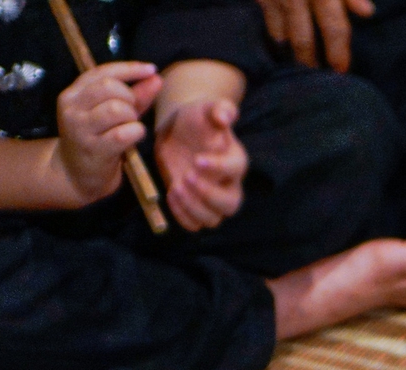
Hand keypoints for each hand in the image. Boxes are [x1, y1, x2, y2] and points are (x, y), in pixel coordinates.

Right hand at [55, 63, 160, 205]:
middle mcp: (72, 107)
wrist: (76, 175)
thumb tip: (155, 77)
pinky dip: (135, 133)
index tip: (151, 69)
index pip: (103, 72)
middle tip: (130, 114)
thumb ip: (135, 95)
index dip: (130, 69)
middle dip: (130, 98)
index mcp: (73, 94)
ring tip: (129, 126)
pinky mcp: (92, 148)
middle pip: (111, 87)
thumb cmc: (98, 140)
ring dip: (132, 117)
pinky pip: (123, 133)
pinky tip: (133, 138)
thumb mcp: (112, 114)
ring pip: (117, 108)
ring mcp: (80, 128)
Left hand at [155, 99, 246, 230]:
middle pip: (230, 204)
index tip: (197, 159)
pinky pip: (194, 224)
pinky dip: (182, 215)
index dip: (218, 168)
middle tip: (186, 176)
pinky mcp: (195, 207)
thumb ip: (218, 109)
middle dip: (208, 195)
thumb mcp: (205, 109)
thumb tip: (225, 115)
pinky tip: (170, 193)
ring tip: (176, 187)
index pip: (235, 169)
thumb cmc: (196, 121)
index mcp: (234, 160)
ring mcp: (212, 200)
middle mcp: (229, 184)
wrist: (180, 133)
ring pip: (213, 219)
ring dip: (194, 208)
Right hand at [258, 0, 374, 70]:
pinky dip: (274, 37)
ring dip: (290, 54)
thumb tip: (367, 13)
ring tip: (299, 70)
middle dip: (311, 62)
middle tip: (317, 80)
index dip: (339, 52)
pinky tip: (280, 49)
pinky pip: (266, 21)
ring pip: (280, 35)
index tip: (341, 71)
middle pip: (304, 38)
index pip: (334, 27)